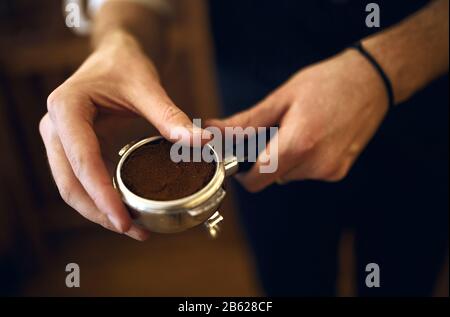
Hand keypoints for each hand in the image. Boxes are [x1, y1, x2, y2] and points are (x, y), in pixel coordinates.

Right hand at [39, 30, 199, 239]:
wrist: (114, 54)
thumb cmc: (125, 64)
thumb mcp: (147, 86)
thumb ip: (171, 117)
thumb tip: (201, 143)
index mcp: (66, 110)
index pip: (83, 162)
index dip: (103, 196)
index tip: (126, 221)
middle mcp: (55, 128)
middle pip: (70, 184)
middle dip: (100, 212)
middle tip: (134, 231)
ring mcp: (61, 140)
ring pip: (72, 188)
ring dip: (99, 211)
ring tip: (134, 227)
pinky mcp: (73, 148)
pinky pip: (83, 180)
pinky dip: (102, 198)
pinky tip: (126, 209)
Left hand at [208, 49, 388, 191]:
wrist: (371, 81)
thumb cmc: (326, 83)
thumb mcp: (281, 99)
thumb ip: (245, 123)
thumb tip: (212, 132)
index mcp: (297, 145)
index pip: (257, 180)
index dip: (243, 173)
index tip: (240, 159)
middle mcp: (315, 164)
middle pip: (273, 177)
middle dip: (266, 158)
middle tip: (276, 130)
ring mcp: (330, 171)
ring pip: (289, 175)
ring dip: (286, 158)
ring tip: (300, 128)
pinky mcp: (339, 172)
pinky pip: (308, 172)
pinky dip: (304, 159)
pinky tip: (315, 136)